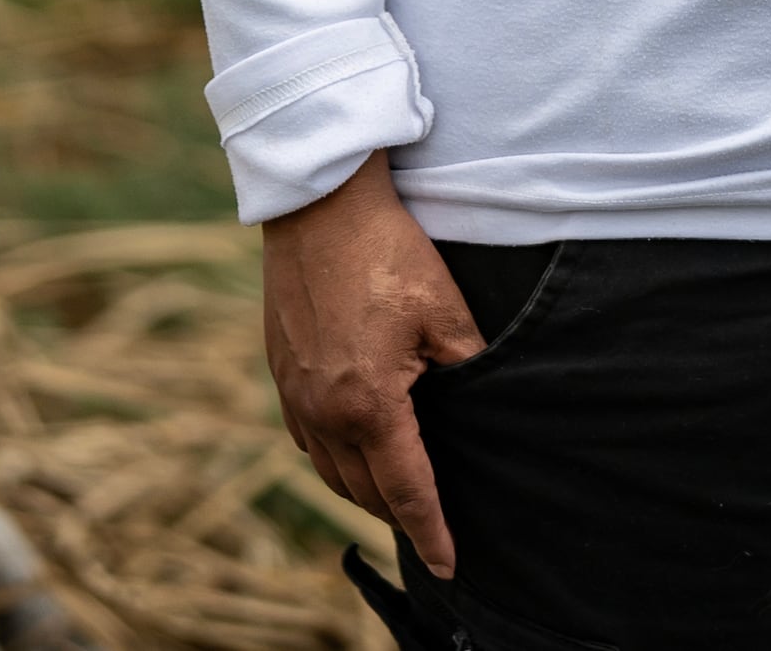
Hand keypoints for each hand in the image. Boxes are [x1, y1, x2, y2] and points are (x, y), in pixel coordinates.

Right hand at [260, 158, 482, 574]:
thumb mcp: (446, 312)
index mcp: (369, 406)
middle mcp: (324, 413)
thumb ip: (469, 368)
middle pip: (366, 492)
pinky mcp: (281, 372)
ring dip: (365, 491)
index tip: (449, 565)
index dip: (432, 533)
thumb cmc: (388, 252)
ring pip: (331, 472)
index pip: (408, 492)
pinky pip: (307, 440)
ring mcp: (295, 395)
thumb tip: (489, 403)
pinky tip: (355, 450)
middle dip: (401, 515)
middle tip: (434, 527)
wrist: (320, 205)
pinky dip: (334, 459)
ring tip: (398, 497)